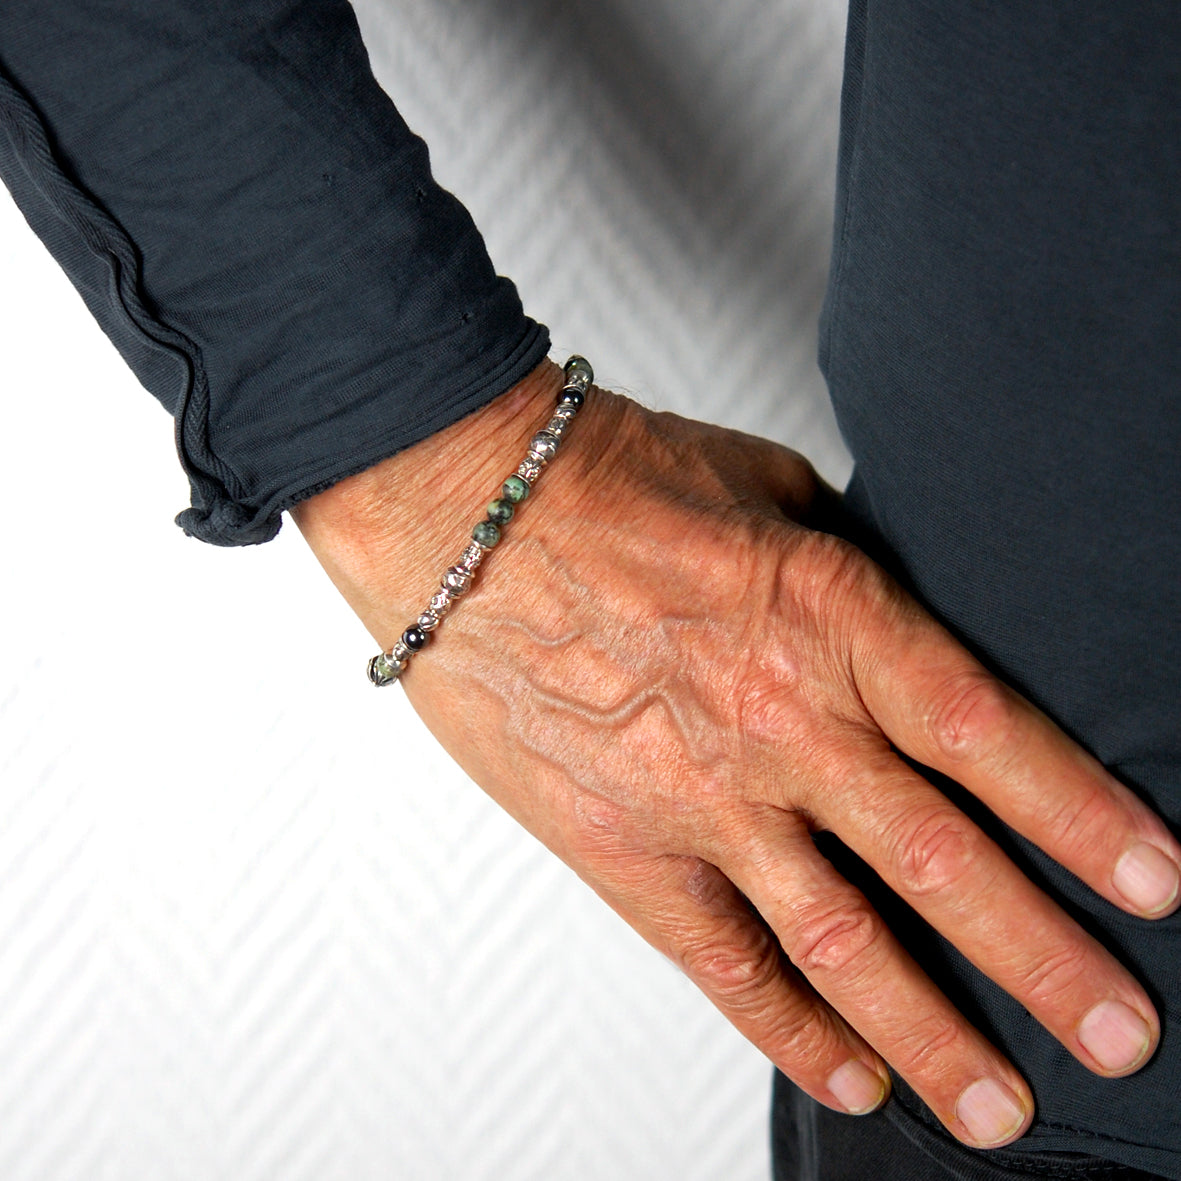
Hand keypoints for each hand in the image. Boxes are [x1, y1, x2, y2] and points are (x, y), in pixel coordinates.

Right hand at [293, 360, 1180, 1149]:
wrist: (466, 511)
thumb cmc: (607, 481)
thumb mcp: (767, 489)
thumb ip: (848, 566)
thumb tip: (897, 617)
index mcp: (829, 618)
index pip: (985, 734)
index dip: (1080, 815)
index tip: (1149, 881)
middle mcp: (781, 721)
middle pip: (941, 862)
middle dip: (1044, 958)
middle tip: (1119, 1031)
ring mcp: (701, 797)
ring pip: (842, 941)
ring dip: (931, 1032)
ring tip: (998, 1103)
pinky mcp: (623, 846)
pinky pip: (722, 963)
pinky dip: (791, 1031)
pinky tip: (847, 1075)